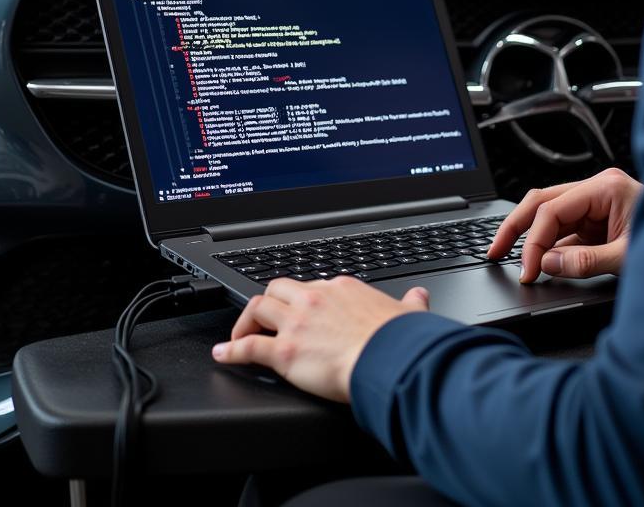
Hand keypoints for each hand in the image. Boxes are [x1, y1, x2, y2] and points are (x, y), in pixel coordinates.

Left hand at [211, 276, 429, 401]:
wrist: (389, 357)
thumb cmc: (398, 340)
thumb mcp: (408, 312)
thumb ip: (411, 302)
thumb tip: (419, 296)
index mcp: (341, 289)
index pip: (311, 285)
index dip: (301, 300)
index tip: (299, 311)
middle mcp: (315, 298)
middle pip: (277, 289)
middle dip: (267, 303)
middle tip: (263, 320)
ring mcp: (298, 323)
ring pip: (257, 308)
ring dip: (245, 322)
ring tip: (240, 336)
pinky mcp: (286, 351)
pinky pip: (249, 347)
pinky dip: (231, 351)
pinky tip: (223, 355)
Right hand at [488, 167, 643, 283]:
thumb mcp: (629, 258)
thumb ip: (585, 261)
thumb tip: (548, 264)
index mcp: (605, 188)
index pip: (553, 210)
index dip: (534, 241)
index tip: (527, 269)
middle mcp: (599, 189)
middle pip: (542, 201)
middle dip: (517, 227)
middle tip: (495, 251)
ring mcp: (598, 203)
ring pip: (550, 213)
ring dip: (532, 236)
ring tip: (511, 257)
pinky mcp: (599, 219)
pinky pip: (566, 229)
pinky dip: (551, 245)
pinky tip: (541, 262)